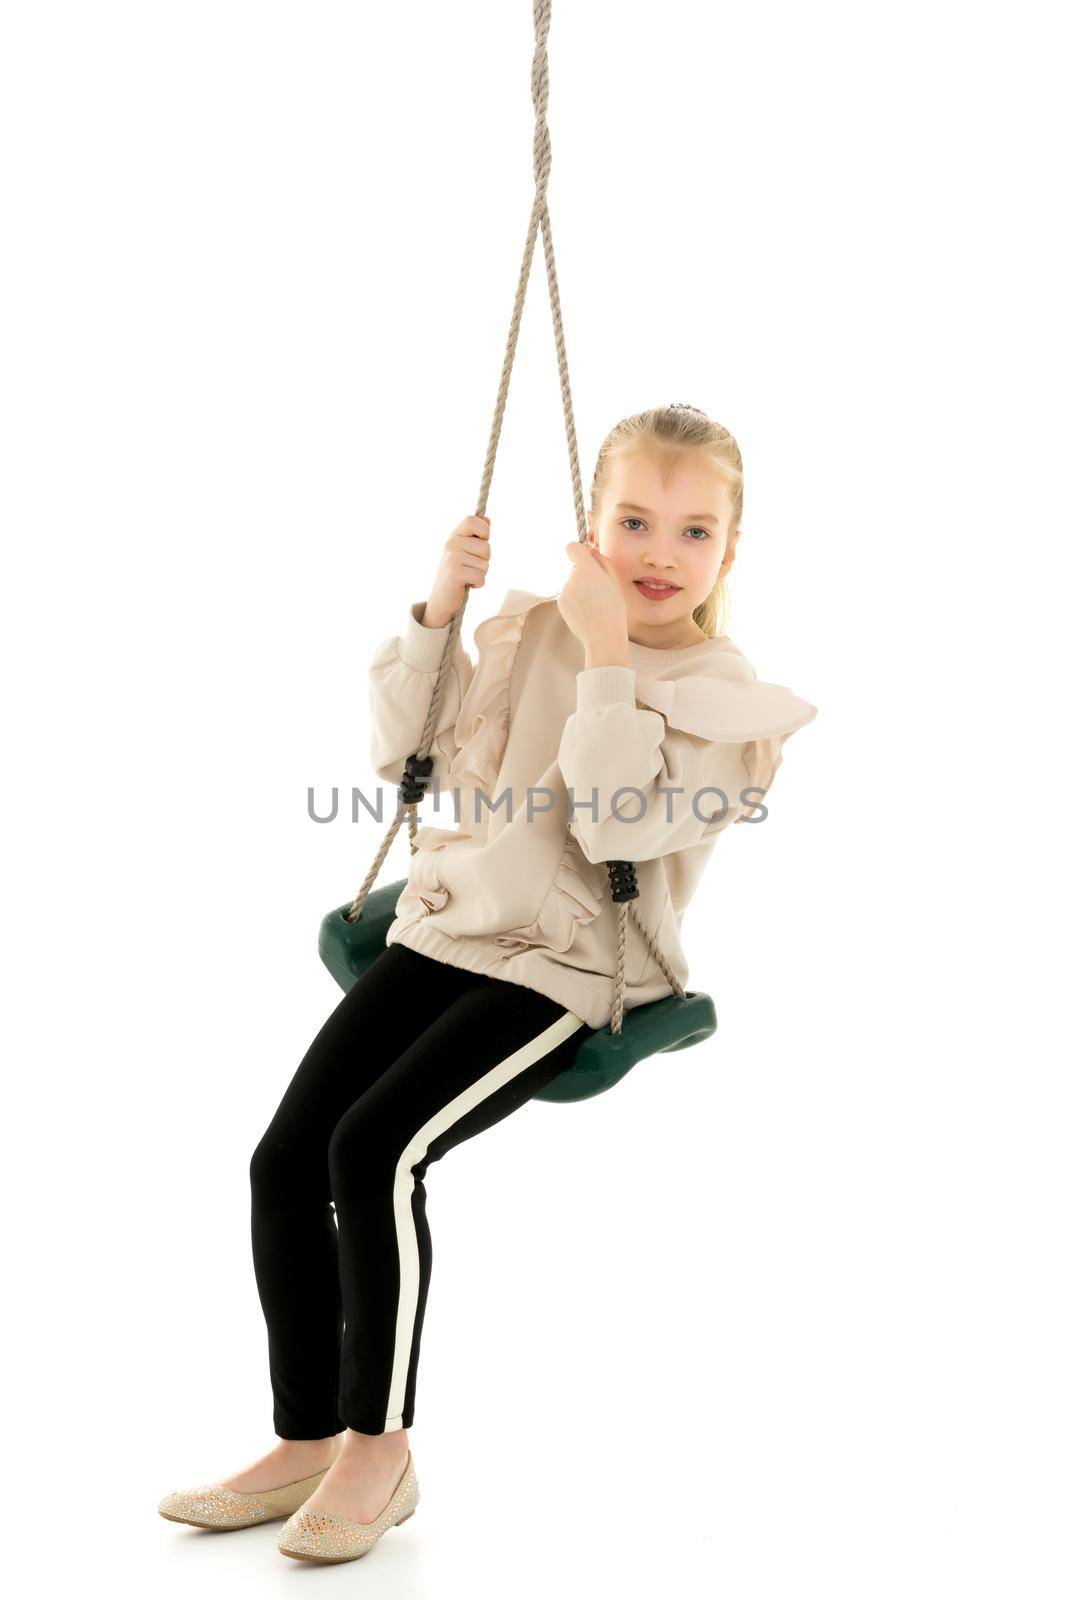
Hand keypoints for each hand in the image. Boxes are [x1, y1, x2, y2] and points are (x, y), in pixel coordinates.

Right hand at [423, 515, 491, 627]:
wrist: (442, 597)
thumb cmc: (458, 572)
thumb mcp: (465, 550)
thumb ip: (476, 536)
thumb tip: (488, 520)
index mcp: (455, 535)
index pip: (473, 520)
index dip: (484, 531)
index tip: (480, 542)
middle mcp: (451, 543)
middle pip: (486, 547)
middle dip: (485, 560)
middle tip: (471, 566)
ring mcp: (452, 558)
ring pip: (485, 564)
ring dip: (481, 574)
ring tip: (468, 576)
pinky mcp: (455, 573)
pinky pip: (480, 577)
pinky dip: (479, 584)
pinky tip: (468, 584)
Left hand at [558, 540, 629, 654]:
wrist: (603, 636)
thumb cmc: (614, 610)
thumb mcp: (615, 583)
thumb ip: (603, 563)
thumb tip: (591, 551)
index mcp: (588, 570)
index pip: (572, 548)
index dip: (577, 551)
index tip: (583, 558)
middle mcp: (573, 578)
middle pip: (574, 568)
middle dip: (583, 576)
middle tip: (598, 592)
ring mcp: (565, 590)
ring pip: (571, 583)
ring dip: (579, 590)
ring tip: (592, 605)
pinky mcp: (560, 602)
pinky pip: (567, 595)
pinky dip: (574, 601)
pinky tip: (584, 611)